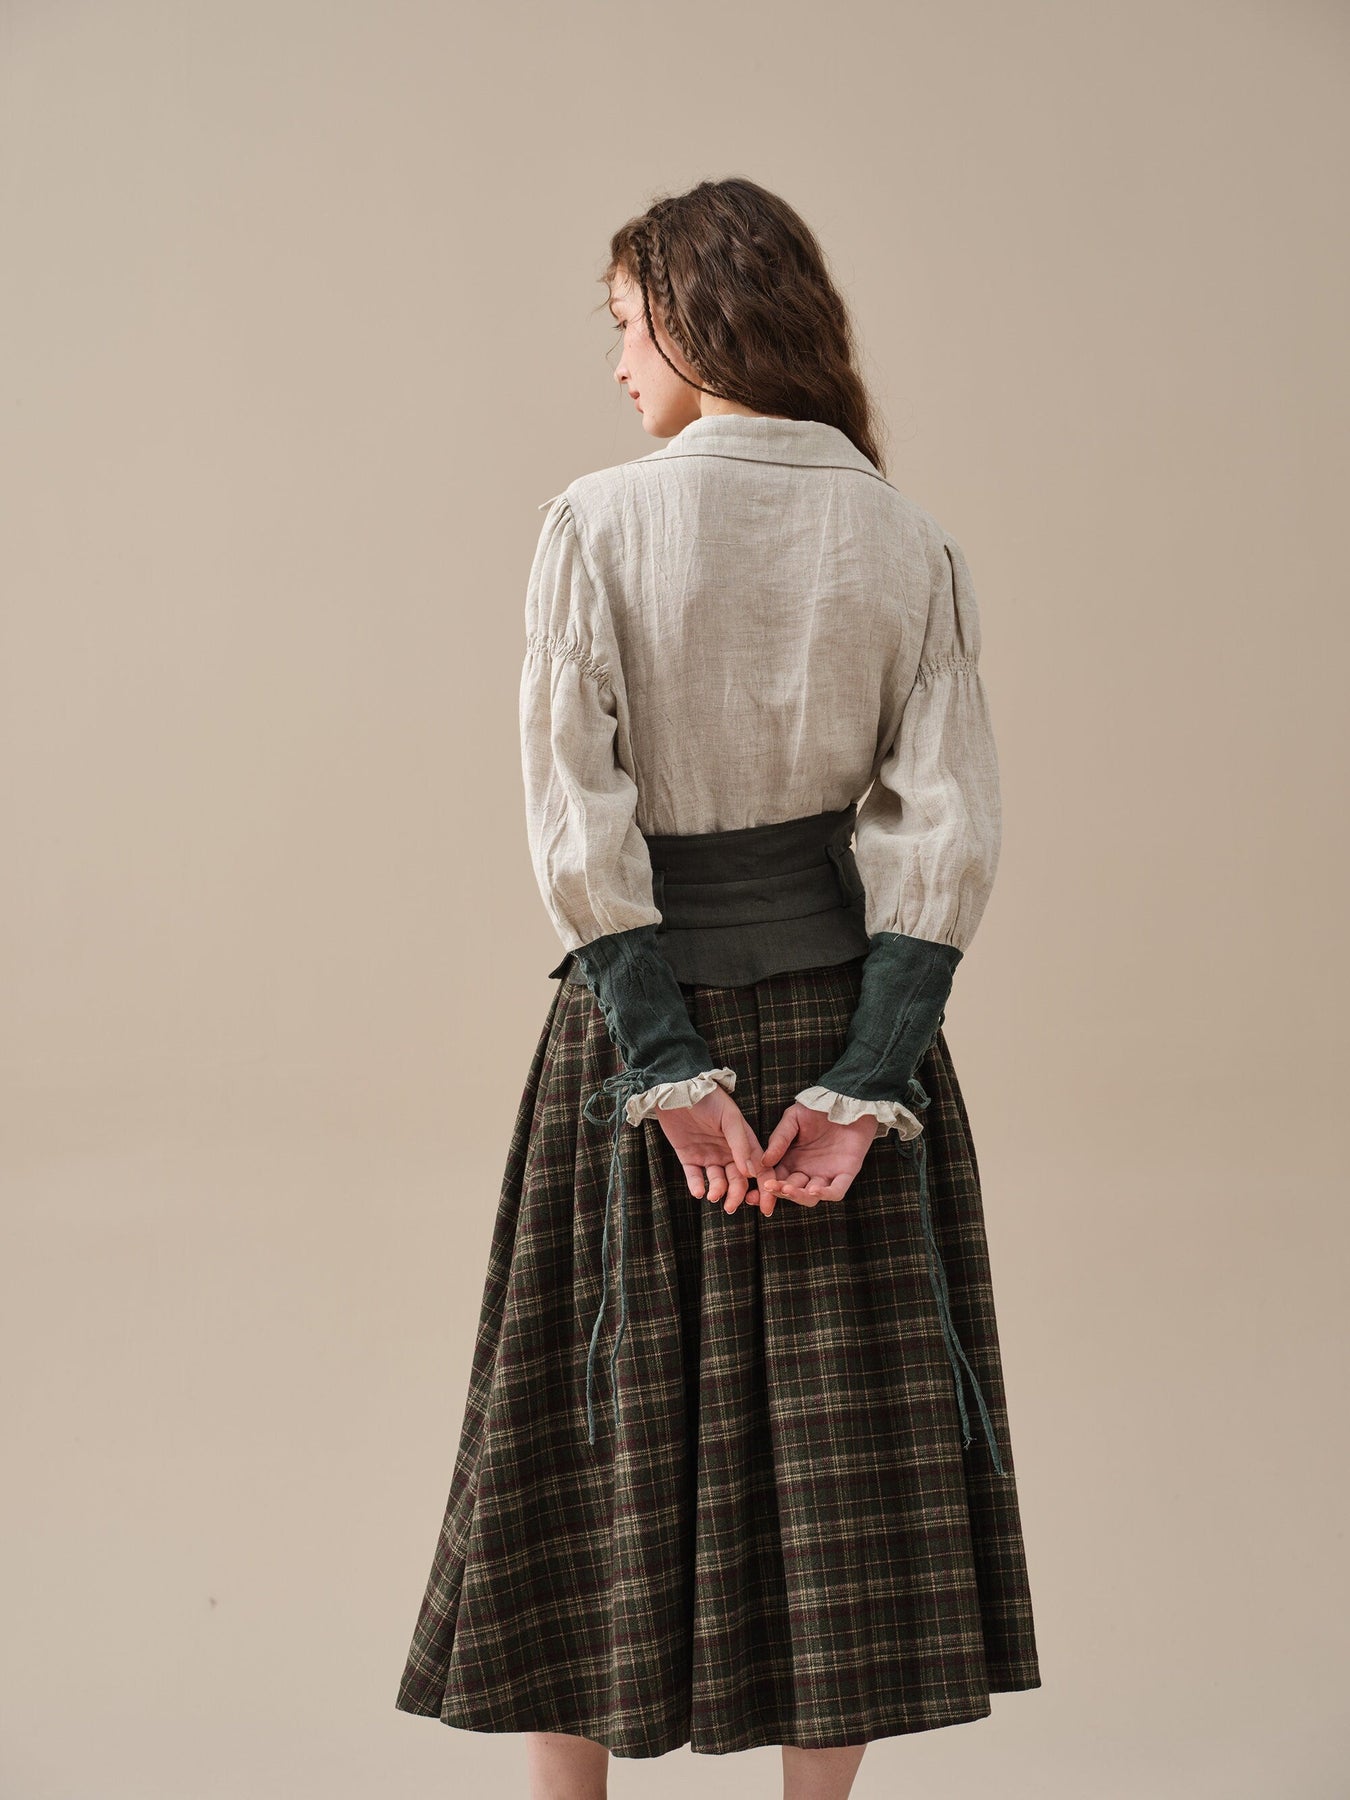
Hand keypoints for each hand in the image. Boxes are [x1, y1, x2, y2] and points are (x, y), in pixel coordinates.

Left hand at [653, 1086, 767, 1214]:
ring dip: (718, 1191)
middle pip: (739, 1181)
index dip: (765, 1188)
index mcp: (744, 1142)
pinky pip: (695, 1177)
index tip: (766, 1207)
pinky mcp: (689, 1157)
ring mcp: (709, 1155)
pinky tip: (699, 1192)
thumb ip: (741, 1145)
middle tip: (731, 1206)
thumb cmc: (709, 1099)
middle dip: (737, 1195)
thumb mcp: (729, 1118)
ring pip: (718, 1181)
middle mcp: (729, 1152)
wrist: (678, 1090)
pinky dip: (697, 1186)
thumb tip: (751, 1173)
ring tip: (713, 1195)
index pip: (760, 1169)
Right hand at [753, 1102, 879, 1217]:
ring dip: (798, 1196)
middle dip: (779, 1193)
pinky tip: (814, 1189)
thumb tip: (764, 1161)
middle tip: (769, 1188)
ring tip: (788, 1188)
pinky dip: (826, 1194)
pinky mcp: (845, 1174)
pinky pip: (836, 1191)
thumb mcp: (793, 1119)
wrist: (846, 1101)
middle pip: (790, 1192)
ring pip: (810, 1197)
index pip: (775, 1180)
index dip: (765, 1188)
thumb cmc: (817, 1109)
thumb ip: (779, 1139)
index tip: (755, 1192)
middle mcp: (806, 1172)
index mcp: (791, 1161)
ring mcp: (826, 1175)